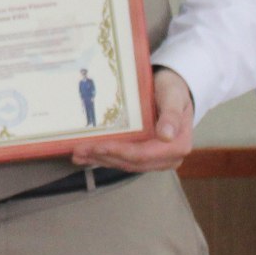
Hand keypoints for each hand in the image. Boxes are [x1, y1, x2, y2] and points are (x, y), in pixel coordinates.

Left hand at [74, 68, 194, 173]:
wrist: (174, 90)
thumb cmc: (173, 90)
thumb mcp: (174, 97)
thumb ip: (172, 114)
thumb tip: (167, 135)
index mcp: (177, 146)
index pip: (143, 154)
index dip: (119, 152)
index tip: (98, 146)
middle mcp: (168, 158)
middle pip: (131, 162)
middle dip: (104, 157)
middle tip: (79, 150)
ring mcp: (156, 159)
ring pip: (125, 164)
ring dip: (100, 160)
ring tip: (78, 154)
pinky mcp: (146, 156)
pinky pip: (124, 160)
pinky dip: (105, 158)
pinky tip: (87, 156)